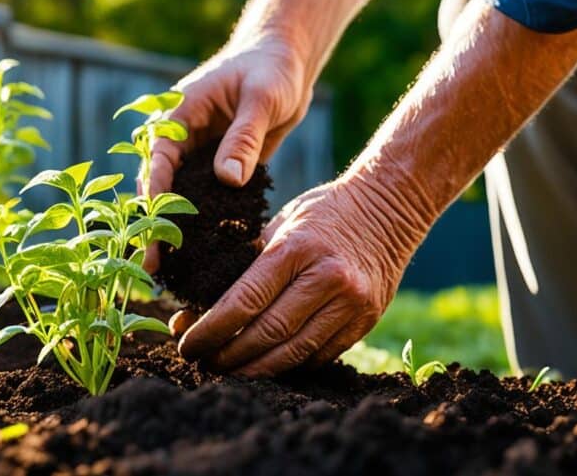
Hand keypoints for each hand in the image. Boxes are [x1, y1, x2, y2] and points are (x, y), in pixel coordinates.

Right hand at [142, 34, 311, 272]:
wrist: (285, 62)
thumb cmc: (270, 69)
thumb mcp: (262, 98)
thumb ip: (243, 138)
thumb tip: (228, 180)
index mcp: (178, 115)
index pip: (157, 160)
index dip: (152, 197)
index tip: (151, 231)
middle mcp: (180, 138)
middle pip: (157, 186)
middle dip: (153, 224)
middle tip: (151, 265)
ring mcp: (196, 156)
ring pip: (175, 198)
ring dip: (172, 230)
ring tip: (168, 272)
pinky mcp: (215, 168)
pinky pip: (203, 200)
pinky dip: (200, 225)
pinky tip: (202, 257)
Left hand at [173, 176, 428, 376]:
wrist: (389, 205)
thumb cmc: (320, 213)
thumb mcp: (276, 225)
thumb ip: (240, 267)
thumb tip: (192, 314)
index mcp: (295, 249)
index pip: (244, 302)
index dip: (210, 331)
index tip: (187, 345)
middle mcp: (327, 278)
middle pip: (267, 334)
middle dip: (228, 355)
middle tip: (202, 363)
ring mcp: (351, 303)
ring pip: (294, 353)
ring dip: (255, 369)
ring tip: (228, 371)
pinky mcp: (366, 320)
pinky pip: (320, 355)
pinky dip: (289, 364)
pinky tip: (266, 363)